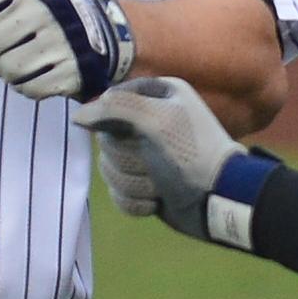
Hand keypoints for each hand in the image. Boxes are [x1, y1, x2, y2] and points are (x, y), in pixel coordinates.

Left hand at [0, 0, 133, 100]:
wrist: (93, 27)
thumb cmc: (28, 8)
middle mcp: (41, 5)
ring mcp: (60, 38)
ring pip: (4, 70)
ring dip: (2, 69)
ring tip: (14, 56)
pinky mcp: (72, 67)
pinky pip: (29, 89)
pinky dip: (25, 84)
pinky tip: (35, 69)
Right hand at [73, 76, 252, 244]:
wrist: (220, 200)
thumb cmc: (192, 154)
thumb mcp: (157, 121)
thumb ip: (114, 109)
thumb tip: (77, 117)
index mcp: (157, 96)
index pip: (110, 101)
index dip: (115, 121)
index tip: (134, 132)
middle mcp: (149, 122)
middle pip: (106, 142)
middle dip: (128, 160)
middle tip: (154, 164)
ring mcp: (145, 157)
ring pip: (109, 171)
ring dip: (133, 183)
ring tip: (159, 186)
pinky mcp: (143, 186)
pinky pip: (117, 194)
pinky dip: (135, 202)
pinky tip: (157, 202)